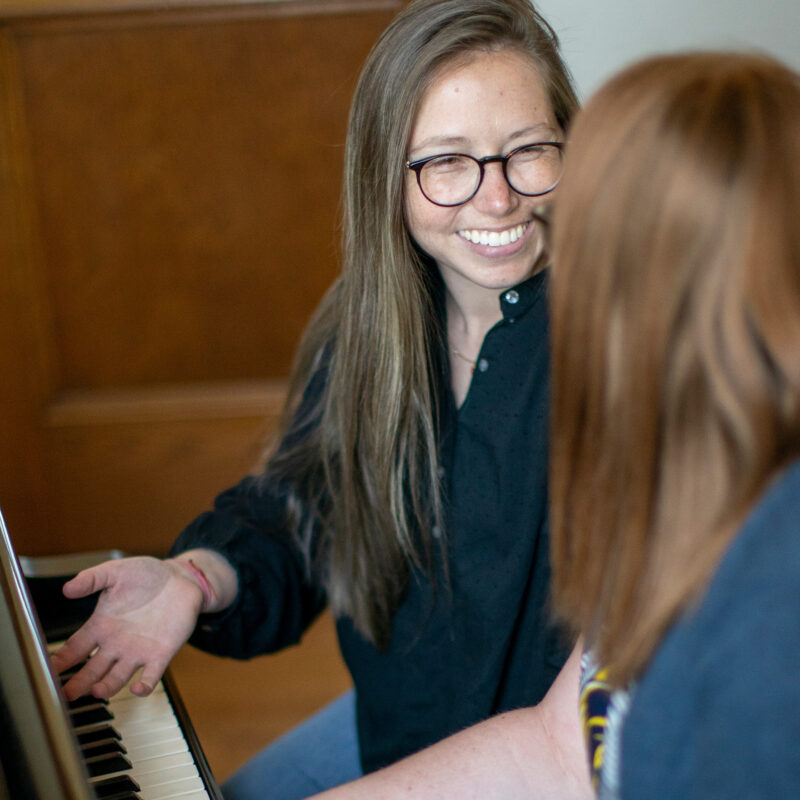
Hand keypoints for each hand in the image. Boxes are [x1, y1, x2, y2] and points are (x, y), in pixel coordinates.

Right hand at [51, 556, 205, 700]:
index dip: (62, 660)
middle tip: (67, 694)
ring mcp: (138, 651)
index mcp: (102, 625)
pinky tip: (137, 689)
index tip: (49, 671)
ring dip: (107, 686)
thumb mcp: (116, 571)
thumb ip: (92, 579)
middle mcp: (117, 643)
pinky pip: (151, 676)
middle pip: (92, 669)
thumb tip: (67, 588)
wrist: (181, 577)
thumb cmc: (147, 574)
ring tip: (96, 691)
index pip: (75, 648)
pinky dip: (144, 686)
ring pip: (117, 677)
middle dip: (78, 682)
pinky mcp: (161, 654)